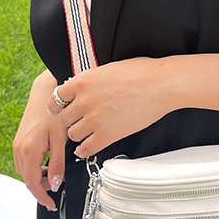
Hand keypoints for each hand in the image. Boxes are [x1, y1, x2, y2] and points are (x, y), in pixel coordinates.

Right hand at [13, 71, 67, 210]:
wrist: (45, 93)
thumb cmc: (53, 112)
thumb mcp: (60, 140)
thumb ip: (58, 164)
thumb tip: (57, 183)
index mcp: (29, 150)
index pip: (33, 183)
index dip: (43, 196)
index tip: (51, 204)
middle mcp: (19, 149)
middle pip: (28, 179)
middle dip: (42, 187)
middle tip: (57, 188)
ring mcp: (17, 145)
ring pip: (25, 171)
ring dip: (39, 178)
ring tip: (55, 174)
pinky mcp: (19, 141)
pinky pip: (24, 162)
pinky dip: (35, 168)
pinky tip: (47, 164)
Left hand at [46, 57, 170, 157]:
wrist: (161, 85)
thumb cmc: (141, 73)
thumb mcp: (107, 69)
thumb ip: (90, 81)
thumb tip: (82, 88)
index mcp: (83, 81)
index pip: (57, 97)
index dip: (59, 104)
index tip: (62, 108)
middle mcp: (85, 100)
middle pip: (63, 118)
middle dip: (70, 119)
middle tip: (78, 120)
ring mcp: (95, 119)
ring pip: (72, 134)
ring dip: (78, 134)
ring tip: (86, 132)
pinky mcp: (108, 135)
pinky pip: (85, 148)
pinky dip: (84, 149)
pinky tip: (87, 147)